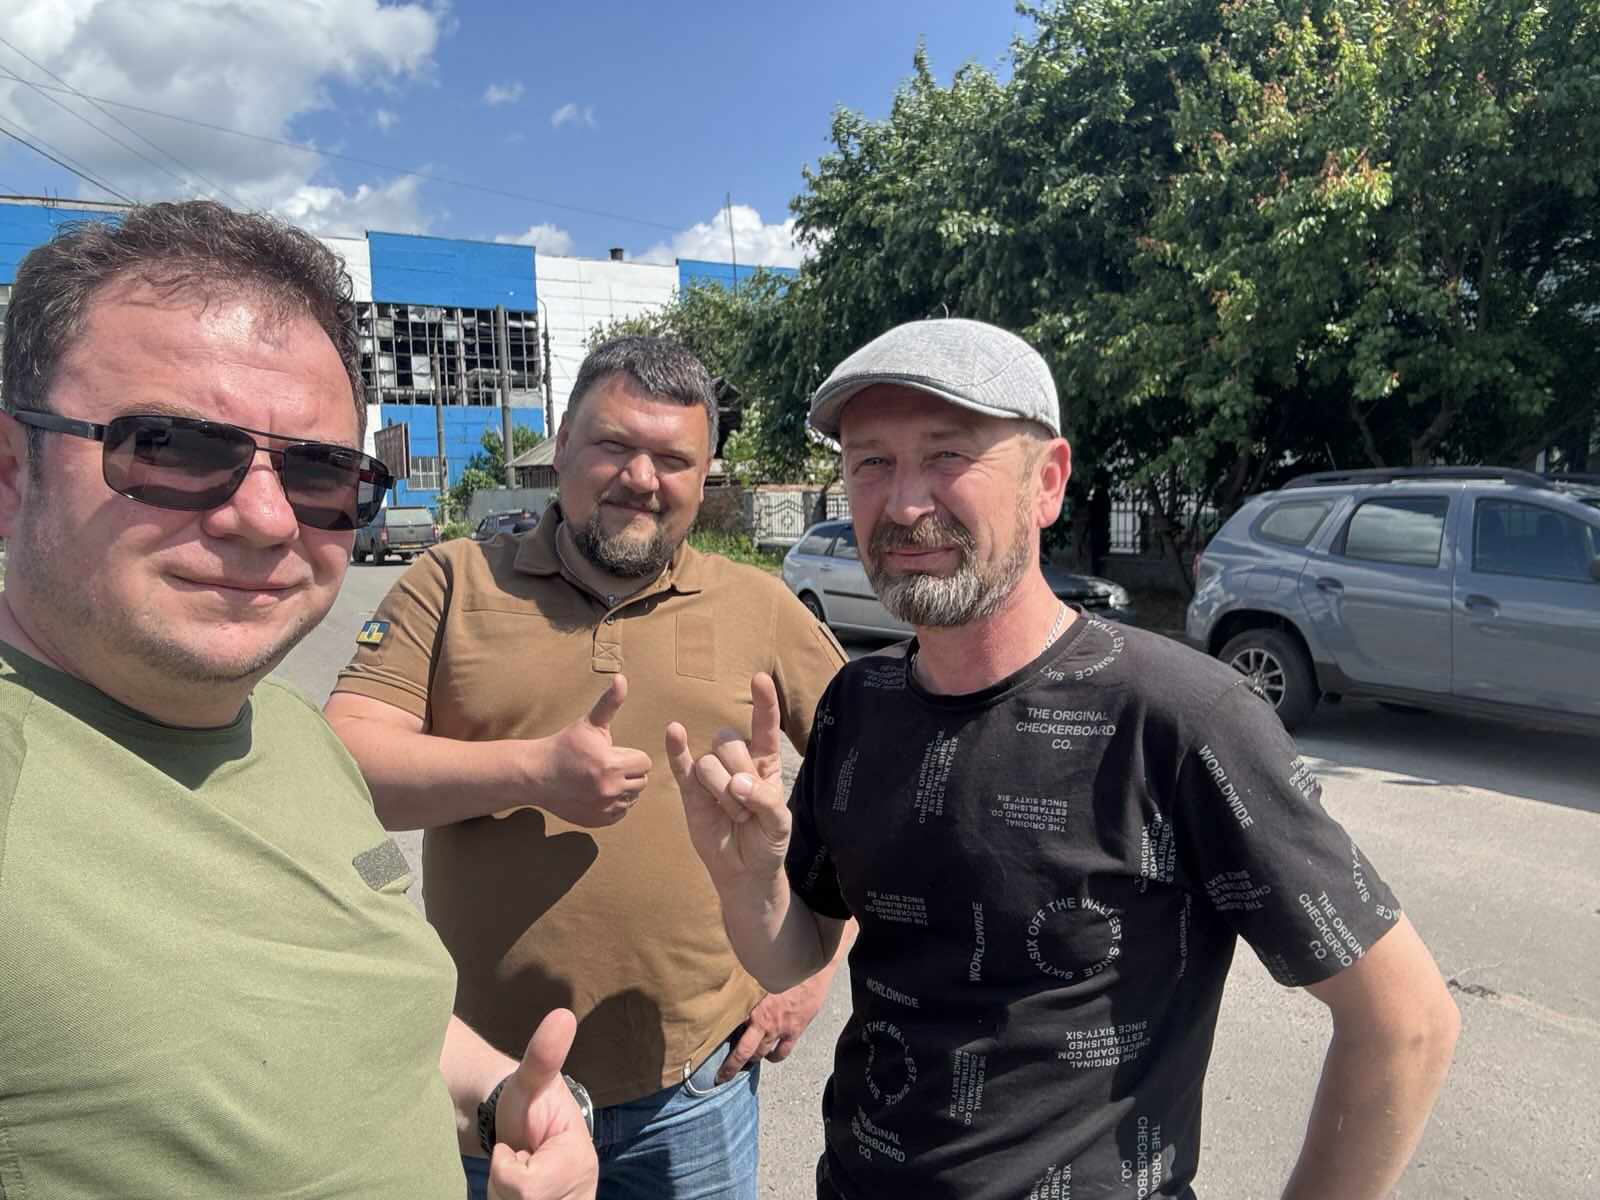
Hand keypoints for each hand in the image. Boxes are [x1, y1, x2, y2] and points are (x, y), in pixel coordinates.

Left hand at [491, 1010, 598, 1199]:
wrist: (523, 1130)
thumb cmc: (526, 1102)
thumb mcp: (529, 1079)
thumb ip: (543, 1056)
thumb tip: (563, 1014)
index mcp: (580, 1161)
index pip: (526, 1188)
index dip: (507, 1166)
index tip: (517, 1146)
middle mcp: (583, 1192)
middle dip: (505, 1183)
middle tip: (517, 1159)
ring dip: (505, 1194)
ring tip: (517, 1172)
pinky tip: (519, 1191)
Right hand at [532, 676, 652, 827]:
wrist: (537, 774)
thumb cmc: (564, 745)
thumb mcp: (588, 723)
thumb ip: (609, 702)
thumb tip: (621, 678)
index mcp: (611, 765)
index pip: (644, 762)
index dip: (630, 755)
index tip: (613, 752)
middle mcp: (610, 789)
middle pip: (641, 781)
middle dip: (629, 772)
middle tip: (608, 765)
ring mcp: (604, 808)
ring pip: (632, 799)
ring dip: (623, 789)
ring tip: (603, 778)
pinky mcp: (597, 821)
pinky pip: (620, 813)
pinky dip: (614, 805)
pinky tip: (598, 792)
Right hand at [665, 673, 789, 892]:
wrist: (745, 871)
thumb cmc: (767, 841)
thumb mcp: (779, 823)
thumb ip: (764, 799)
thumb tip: (737, 784)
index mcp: (764, 762)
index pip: (764, 727)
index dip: (763, 703)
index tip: (760, 679)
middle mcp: (737, 761)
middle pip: (729, 742)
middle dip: (738, 776)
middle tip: (748, 810)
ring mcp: (712, 775)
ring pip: (708, 762)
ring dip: (721, 791)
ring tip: (734, 816)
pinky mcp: (691, 791)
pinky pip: (682, 765)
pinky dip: (676, 749)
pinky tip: (673, 732)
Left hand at [717, 974, 831, 1082]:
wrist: (809, 967)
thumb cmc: (780, 965)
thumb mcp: (754, 973)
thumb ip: (742, 986)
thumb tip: (726, 983)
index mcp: (747, 1005)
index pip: (726, 1029)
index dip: (715, 1041)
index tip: (706, 1051)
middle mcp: (761, 1021)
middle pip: (743, 1052)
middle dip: (731, 1066)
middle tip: (723, 1075)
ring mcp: (778, 1028)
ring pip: (760, 1053)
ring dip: (753, 1059)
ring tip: (747, 1061)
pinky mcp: (793, 1031)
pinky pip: (781, 1052)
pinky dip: (774, 1057)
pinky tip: (770, 1055)